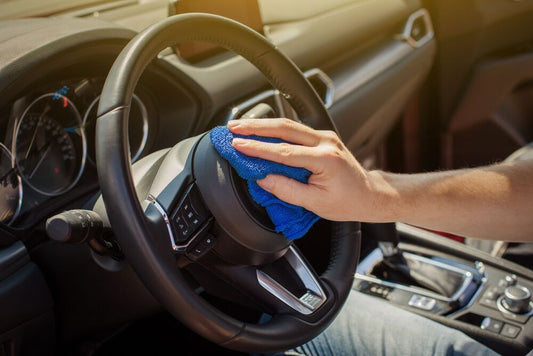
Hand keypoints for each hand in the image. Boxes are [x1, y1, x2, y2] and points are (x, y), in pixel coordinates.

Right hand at [228, 118, 388, 221]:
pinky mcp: (321, 138)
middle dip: (255, 127)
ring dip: (263, 125)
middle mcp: (325, 142)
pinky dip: (274, 130)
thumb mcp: (316, 203)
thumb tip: (263, 179)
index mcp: (325, 159)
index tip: (238, 145)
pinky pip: (295, 130)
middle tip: (233, 127)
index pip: (284, 151)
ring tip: (240, 126)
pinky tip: (259, 131)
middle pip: (284, 127)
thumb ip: (287, 190)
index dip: (258, 148)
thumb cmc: (347, 202)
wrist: (369, 195)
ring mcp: (324, 137)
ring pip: (288, 125)